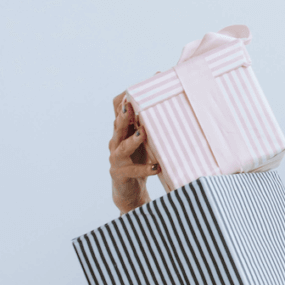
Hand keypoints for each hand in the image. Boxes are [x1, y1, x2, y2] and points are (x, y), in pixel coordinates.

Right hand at [109, 92, 159, 213]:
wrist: (130, 193)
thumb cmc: (139, 164)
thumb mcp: (146, 144)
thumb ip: (151, 128)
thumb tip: (169, 109)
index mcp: (122, 132)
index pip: (117, 112)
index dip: (123, 100)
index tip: (133, 90)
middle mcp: (115, 143)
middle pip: (118, 126)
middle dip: (123, 115)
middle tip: (130, 105)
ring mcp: (115, 159)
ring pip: (122, 147)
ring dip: (133, 140)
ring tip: (143, 134)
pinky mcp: (120, 174)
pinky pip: (133, 170)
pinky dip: (144, 169)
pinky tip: (156, 167)